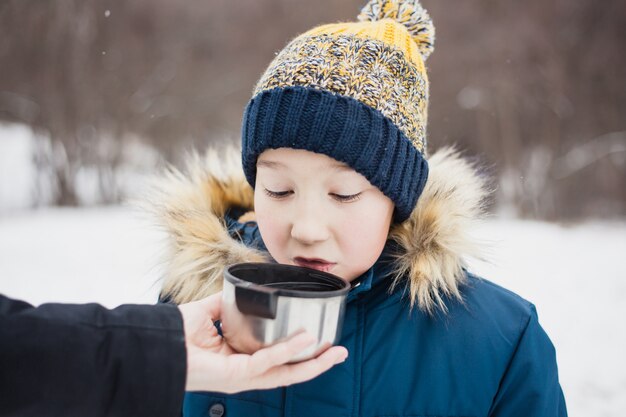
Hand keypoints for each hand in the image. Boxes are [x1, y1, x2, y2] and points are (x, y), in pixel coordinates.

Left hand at [178, 292, 348, 392]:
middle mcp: (245, 373)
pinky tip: (305, 339)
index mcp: (241, 361)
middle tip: (340, 353)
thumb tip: (245, 290)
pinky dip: (288, 350)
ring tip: (334, 351)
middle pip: (289, 372)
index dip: (301, 355)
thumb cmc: (177, 333)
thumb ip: (229, 304)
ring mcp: (242, 377)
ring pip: (286, 374)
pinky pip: (268, 362)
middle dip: (317, 365)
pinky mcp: (236, 376)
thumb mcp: (210, 313)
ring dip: (313, 363)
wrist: (157, 342)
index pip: (278, 362)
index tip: (321, 341)